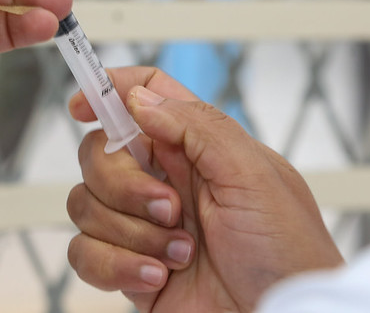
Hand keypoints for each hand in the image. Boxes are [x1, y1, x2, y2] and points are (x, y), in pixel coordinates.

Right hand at [66, 67, 343, 312]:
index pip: (142, 98)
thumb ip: (197, 125)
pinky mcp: (126, 267)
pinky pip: (83, 252)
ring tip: (179, 254)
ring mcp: (140, 225)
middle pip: (98, 153)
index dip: (107, 92)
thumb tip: (138, 97)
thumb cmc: (287, 256)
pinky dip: (115, 266)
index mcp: (194, 149)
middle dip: (123, 184)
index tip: (82, 106)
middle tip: (169, 208)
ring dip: (130, 233)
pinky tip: (156, 277)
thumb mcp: (255, 175)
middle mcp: (162, 181)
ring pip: (84, 203)